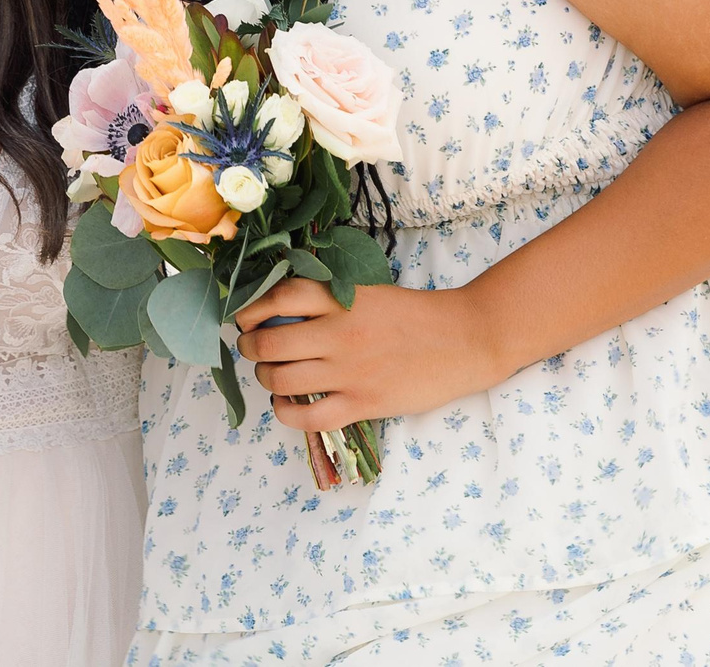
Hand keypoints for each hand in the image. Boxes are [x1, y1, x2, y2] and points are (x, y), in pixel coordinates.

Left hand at [232, 279, 505, 435]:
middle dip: (250, 347)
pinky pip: (308, 417)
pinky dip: (285, 413)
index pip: (279, 297)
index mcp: (342, 299)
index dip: (251, 308)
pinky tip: (285, 406)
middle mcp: (339, 333)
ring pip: (280, 379)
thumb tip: (282, 310)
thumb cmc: (416, 315)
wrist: (465, 339)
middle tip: (253, 348)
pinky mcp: (363, 403)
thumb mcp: (369, 293)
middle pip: (269, 342)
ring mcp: (350, 371)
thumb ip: (331, 299)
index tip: (244, 316)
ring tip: (270, 374)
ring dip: (265, 378)